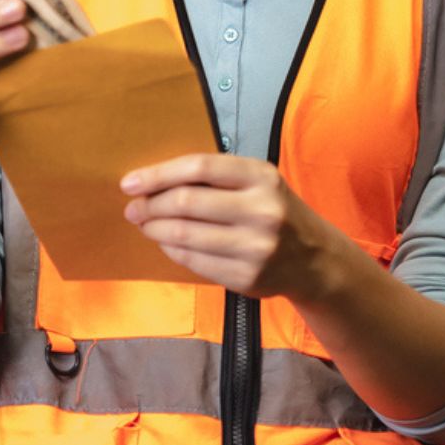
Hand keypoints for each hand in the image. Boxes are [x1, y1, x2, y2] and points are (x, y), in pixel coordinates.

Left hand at [120, 154, 342, 301]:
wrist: (314, 259)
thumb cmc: (274, 210)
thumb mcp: (256, 181)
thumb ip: (214, 177)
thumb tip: (152, 182)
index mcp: (261, 176)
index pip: (198, 167)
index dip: (158, 174)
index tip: (130, 183)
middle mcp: (262, 210)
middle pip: (186, 202)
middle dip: (150, 205)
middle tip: (133, 208)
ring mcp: (255, 247)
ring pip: (184, 235)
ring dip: (154, 229)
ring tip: (145, 224)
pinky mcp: (246, 277)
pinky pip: (193, 261)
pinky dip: (171, 249)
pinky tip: (166, 242)